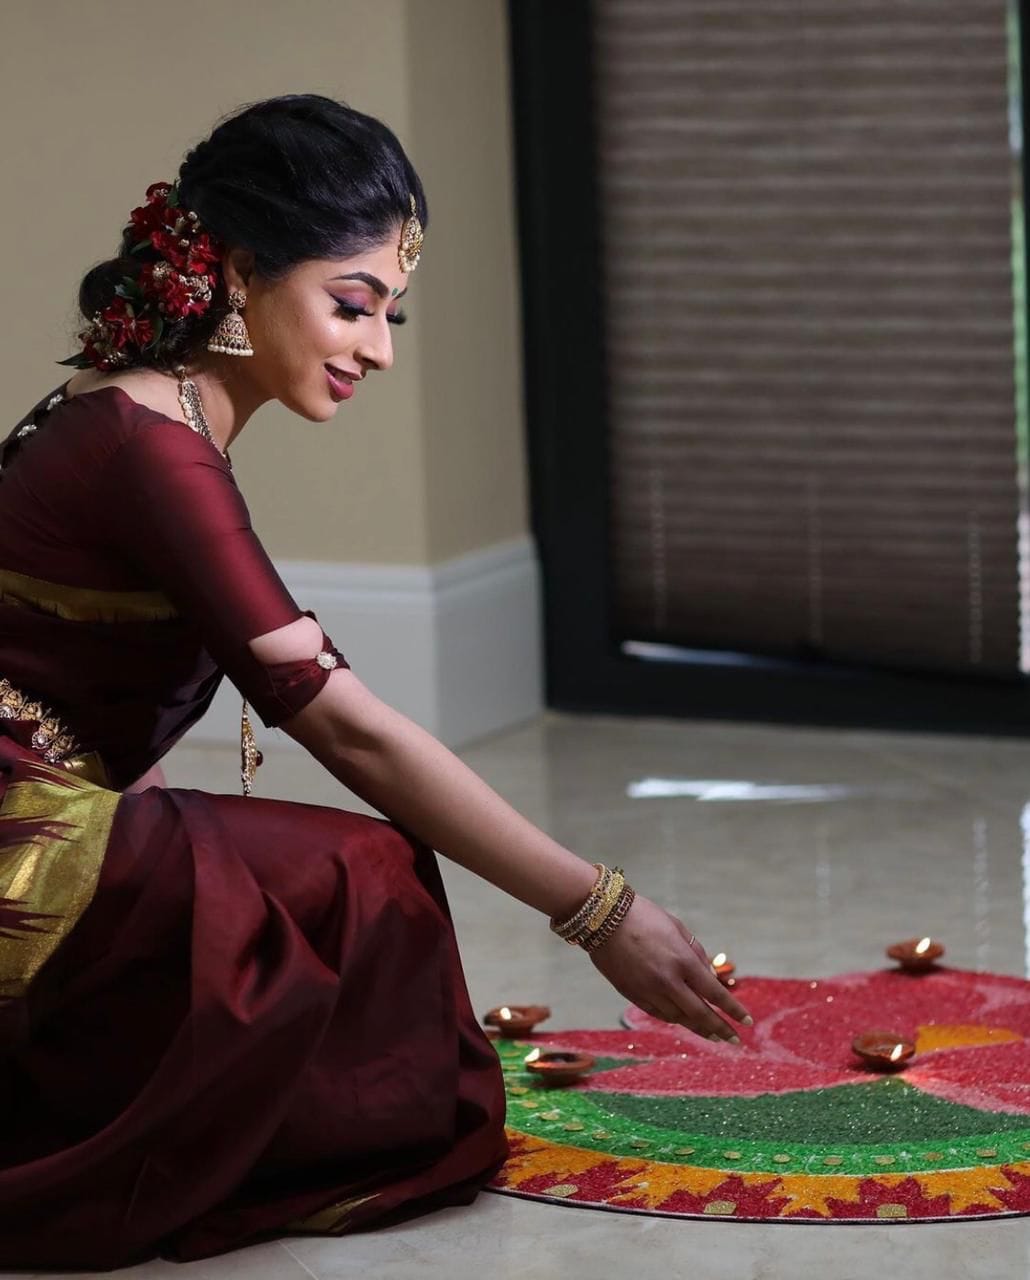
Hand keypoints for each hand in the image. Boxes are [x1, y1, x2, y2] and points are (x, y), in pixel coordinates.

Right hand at [586, 895, 751, 1043]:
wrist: (602, 918)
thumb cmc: (643, 916)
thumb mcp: (676, 928)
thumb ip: (695, 953)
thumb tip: (707, 976)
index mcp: (682, 961)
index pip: (715, 993)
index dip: (733, 1009)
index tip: (747, 1021)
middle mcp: (668, 981)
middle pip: (700, 1014)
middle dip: (720, 1029)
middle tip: (735, 1040)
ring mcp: (648, 990)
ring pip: (679, 1018)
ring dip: (698, 1028)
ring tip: (713, 1035)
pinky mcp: (632, 995)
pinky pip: (659, 1014)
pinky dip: (675, 1020)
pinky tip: (684, 1022)